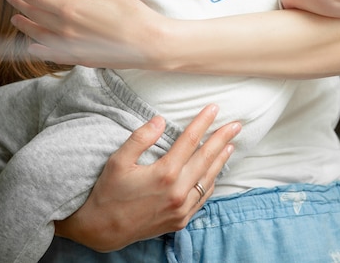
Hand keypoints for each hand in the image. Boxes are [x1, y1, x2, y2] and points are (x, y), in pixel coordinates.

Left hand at [0, 0, 168, 67]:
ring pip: (38, 35)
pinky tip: (33, 46)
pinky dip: (38, 48)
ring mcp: (70, 46)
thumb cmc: (133, 14)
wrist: (149, 44)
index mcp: (71, 8)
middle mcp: (65, 29)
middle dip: (19, 3)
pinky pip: (51, 53)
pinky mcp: (79, 58)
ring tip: (15, 18)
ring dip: (25, 25)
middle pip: (34, 14)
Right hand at [53, 104, 240, 251]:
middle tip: (236, 125)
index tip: (214, 109)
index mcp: (164, 174)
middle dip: (222, 139)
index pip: (190, 141)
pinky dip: (211, 182)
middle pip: (206, 159)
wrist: (103, 230)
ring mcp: (181, 209)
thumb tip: (161, 120)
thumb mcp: (119, 160)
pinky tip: (214, 172)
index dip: (203, 123)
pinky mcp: (180, 220)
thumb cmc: (109, 192)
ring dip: (221, 160)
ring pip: (208, 179)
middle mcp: (178, 192)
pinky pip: (202, 198)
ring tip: (231, 145)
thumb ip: (141, 138)